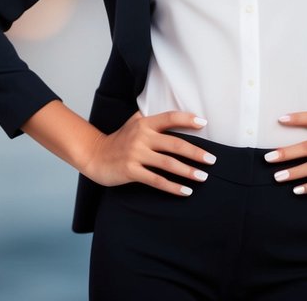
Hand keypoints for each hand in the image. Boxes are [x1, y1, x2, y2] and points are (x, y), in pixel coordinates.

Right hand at [81, 110, 216, 195]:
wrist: (95, 156)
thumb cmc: (119, 140)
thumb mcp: (133, 123)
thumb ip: (151, 119)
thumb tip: (176, 116)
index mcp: (144, 123)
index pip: (170, 118)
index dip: (187, 120)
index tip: (204, 124)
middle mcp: (141, 137)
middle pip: (174, 144)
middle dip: (196, 153)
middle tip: (212, 160)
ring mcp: (135, 154)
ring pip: (168, 164)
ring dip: (188, 171)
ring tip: (203, 177)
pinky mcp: (131, 171)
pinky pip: (156, 180)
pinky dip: (173, 187)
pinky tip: (186, 191)